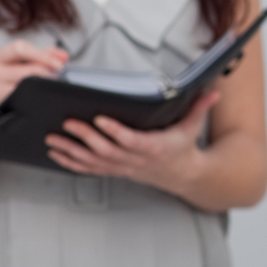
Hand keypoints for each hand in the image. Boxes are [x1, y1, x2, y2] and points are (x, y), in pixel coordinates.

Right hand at [0, 40, 66, 107]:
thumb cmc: (10, 82)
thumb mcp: (23, 64)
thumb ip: (44, 56)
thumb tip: (62, 55)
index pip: (20, 48)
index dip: (42, 55)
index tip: (59, 63)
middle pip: (28, 69)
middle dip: (47, 72)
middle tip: (58, 76)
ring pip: (27, 84)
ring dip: (43, 85)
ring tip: (49, 86)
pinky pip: (22, 97)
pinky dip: (34, 96)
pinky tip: (38, 97)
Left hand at [46, 91, 217, 192]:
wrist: (182, 175)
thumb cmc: (183, 147)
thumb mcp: (193, 126)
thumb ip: (200, 107)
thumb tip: (213, 91)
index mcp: (155, 147)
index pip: (132, 140)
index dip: (115, 131)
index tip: (100, 119)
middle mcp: (136, 160)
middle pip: (107, 150)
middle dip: (85, 137)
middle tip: (68, 122)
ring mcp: (124, 168)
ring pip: (94, 161)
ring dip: (72, 151)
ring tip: (53, 138)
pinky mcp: (115, 171)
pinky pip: (90, 170)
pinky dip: (72, 163)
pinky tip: (56, 154)